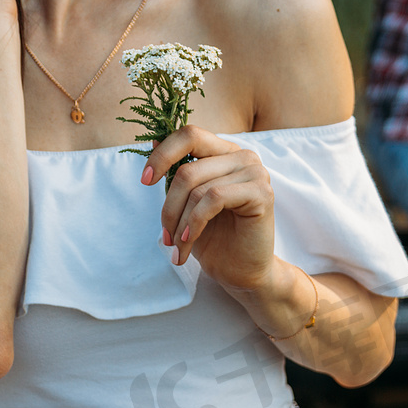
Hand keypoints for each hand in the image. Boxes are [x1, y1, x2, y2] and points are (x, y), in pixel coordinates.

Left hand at [144, 126, 277, 291]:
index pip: (189, 135)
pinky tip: (189, 241)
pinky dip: (195, 222)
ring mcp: (255, 172)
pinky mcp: (262, 193)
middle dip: (169, 205)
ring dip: (180, 222)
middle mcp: (242, 157)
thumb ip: (175, 173)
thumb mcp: (186, 204)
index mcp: (224, 153)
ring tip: (176, 246)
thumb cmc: (215, 239)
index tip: (145, 180)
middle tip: (165, 234)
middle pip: (188, 168)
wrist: (242, 272)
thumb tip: (152, 141)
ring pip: (198, 187)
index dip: (163, 155)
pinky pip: (214, 198)